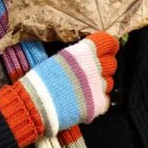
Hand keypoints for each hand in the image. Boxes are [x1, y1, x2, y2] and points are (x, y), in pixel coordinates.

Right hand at [0, 32, 118, 146]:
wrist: (36, 104)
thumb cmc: (41, 80)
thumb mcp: (58, 59)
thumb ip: (77, 57)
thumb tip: (88, 54)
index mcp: (82, 52)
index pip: (108, 43)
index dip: (111, 45)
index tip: (111, 48)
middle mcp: (93, 67)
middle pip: (112, 63)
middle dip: (105, 66)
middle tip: (95, 71)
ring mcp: (97, 87)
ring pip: (109, 82)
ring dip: (101, 84)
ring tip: (86, 88)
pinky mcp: (97, 105)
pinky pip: (106, 100)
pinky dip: (99, 100)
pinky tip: (87, 101)